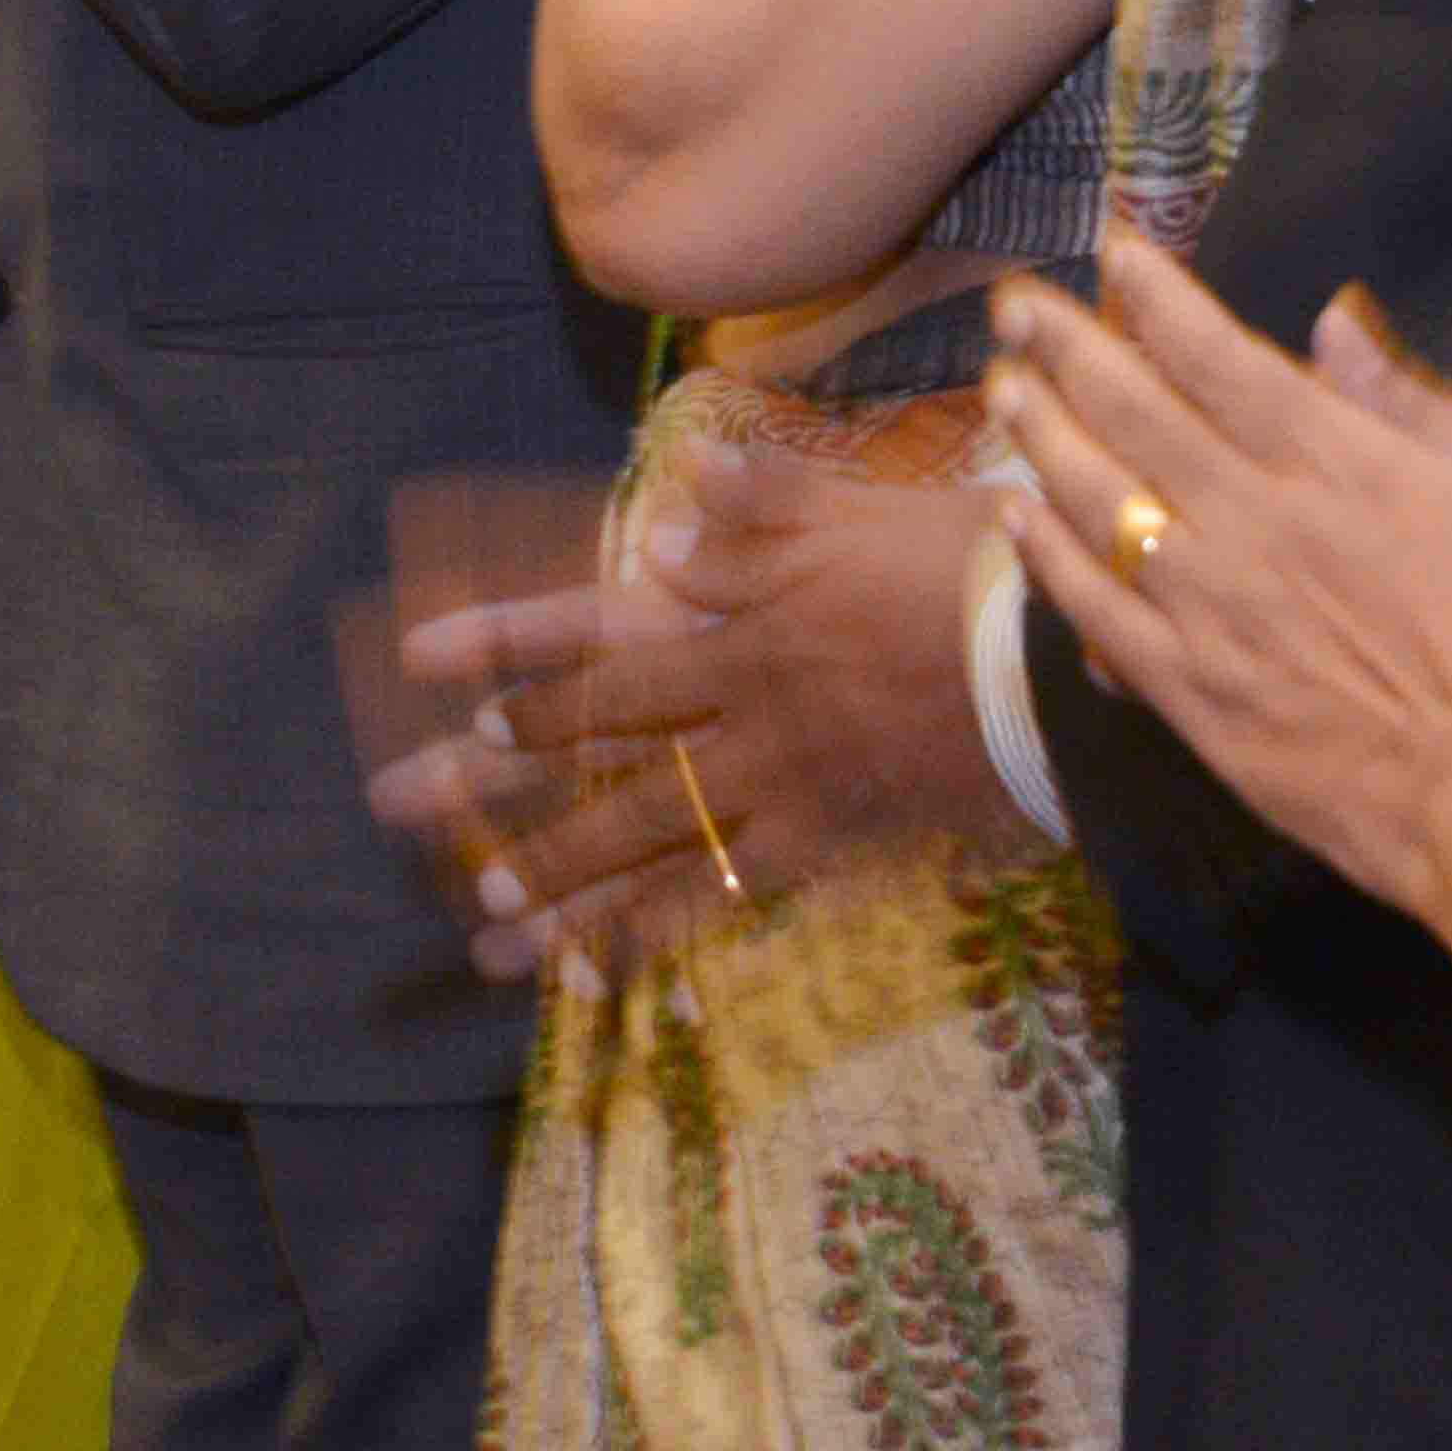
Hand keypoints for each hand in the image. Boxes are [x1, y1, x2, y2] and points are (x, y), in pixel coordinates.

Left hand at [372, 438, 1031, 982]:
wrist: (1055, 670)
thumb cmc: (965, 572)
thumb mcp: (859, 511)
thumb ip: (762, 501)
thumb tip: (680, 477)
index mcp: (732, 617)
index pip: (595, 624)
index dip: (507, 640)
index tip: (421, 658)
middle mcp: (734, 704)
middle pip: (591, 741)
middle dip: (490, 776)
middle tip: (396, 803)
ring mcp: (775, 781)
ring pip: (641, 835)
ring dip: (556, 877)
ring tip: (480, 920)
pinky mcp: (824, 843)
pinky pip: (720, 899)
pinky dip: (657, 936)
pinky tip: (603, 973)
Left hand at [989, 242, 1451, 927]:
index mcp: (1345, 464)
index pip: (1222, 356)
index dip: (1157, 297)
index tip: (1112, 251)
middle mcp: (1259, 520)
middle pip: (1135, 412)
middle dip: (1068, 347)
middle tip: (1016, 305)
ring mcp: (1214, 608)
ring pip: (1098, 499)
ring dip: (1042, 435)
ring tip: (1001, 388)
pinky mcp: (1193, 695)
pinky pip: (1094, 611)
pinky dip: (1044, 557)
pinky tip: (1011, 520)